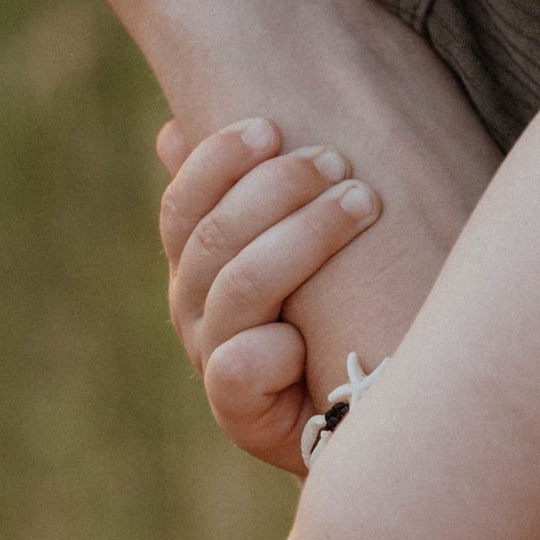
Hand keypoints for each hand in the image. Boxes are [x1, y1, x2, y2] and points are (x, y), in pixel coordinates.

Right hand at [158, 116, 384, 469]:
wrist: (371, 415)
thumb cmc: (344, 310)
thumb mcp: (308, 243)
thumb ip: (258, 190)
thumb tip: (168, 132)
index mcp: (200, 261)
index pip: (185, 202)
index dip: (219, 160)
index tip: (273, 125)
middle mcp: (197, 308)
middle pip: (214, 236)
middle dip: (278, 189)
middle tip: (340, 162)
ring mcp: (215, 359)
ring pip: (238, 288)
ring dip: (302, 238)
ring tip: (364, 203)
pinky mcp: (241, 414)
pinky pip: (236, 371)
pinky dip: (269, 349)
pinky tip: (306, 335)